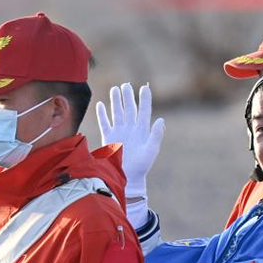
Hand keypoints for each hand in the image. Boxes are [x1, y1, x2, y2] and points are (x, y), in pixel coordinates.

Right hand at [96, 83, 164, 199]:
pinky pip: (105, 122)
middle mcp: (131, 128)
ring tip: (115, 89)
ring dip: (116, 101)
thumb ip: (156, 135)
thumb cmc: (141, 165)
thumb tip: (161, 120)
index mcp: (142, 130)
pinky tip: (101, 104)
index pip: (144, 111)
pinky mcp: (109, 137)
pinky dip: (102, 114)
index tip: (145, 87)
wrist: (127, 176)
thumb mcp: (151, 150)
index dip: (145, 99)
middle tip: (126, 85)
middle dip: (128, 96)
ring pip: (117, 112)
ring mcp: (119, 132)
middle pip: (129, 108)